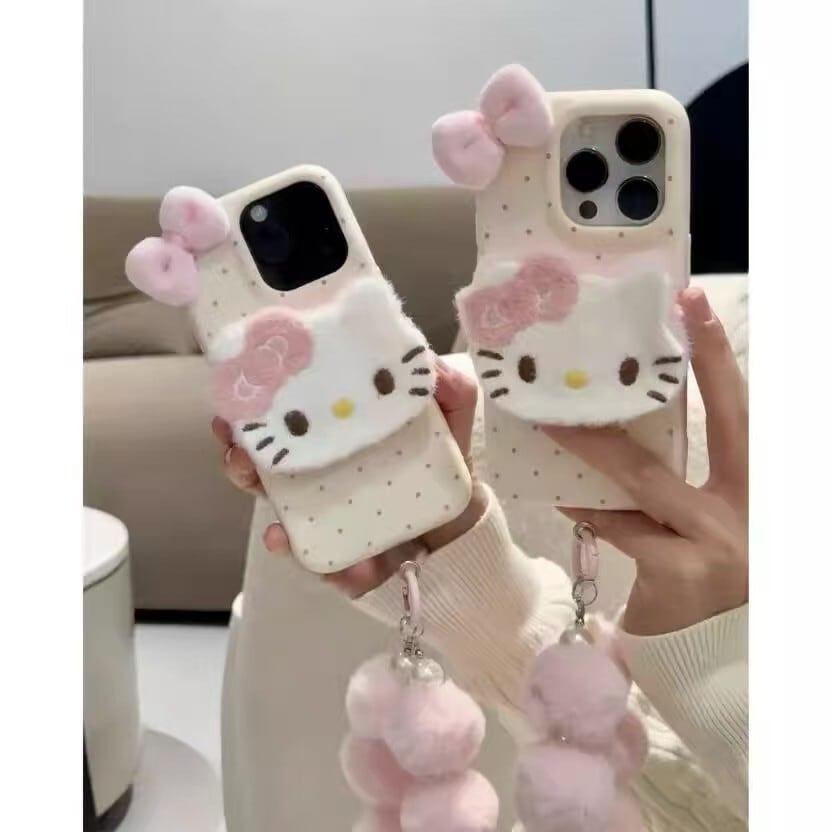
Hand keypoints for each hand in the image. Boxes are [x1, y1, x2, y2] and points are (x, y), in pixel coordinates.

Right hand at [211, 358, 483, 597]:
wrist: (466, 525)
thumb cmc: (444, 461)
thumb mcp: (450, 415)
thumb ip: (447, 386)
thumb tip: (427, 362)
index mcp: (336, 441)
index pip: (285, 425)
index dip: (253, 414)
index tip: (233, 404)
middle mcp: (321, 479)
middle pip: (264, 472)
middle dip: (240, 461)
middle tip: (237, 451)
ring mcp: (328, 522)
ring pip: (280, 519)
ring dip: (270, 523)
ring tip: (267, 514)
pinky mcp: (346, 561)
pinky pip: (325, 566)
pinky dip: (317, 564)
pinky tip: (309, 552)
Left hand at [545, 288, 747, 635]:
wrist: (723, 659)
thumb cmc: (717, 579)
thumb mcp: (716, 520)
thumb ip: (689, 480)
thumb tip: (623, 427)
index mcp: (759, 487)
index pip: (744, 410)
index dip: (720, 355)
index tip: (694, 301)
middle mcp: (751, 506)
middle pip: (726, 422)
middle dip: (699, 363)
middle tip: (665, 312)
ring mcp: (718, 541)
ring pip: (648, 480)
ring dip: (597, 449)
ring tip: (554, 420)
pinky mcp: (680, 574)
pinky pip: (621, 529)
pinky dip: (591, 510)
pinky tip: (563, 491)